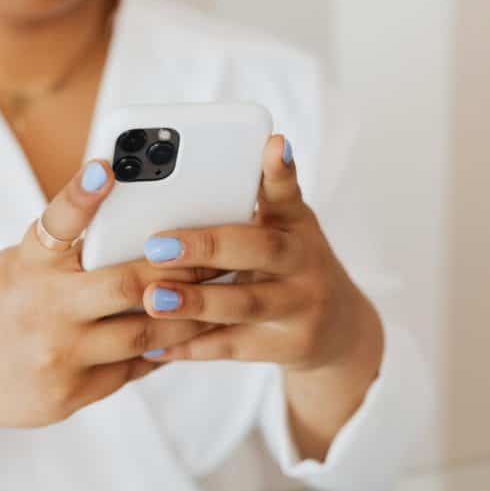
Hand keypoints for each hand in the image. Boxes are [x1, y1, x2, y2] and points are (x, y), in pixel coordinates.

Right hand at [0, 161, 214, 430]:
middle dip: (179, 268)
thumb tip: (135, 223)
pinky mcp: (71, 394)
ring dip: (188, 314)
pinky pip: (134, 367)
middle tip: (218, 252)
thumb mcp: (17, 268)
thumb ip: (65, 252)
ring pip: (144, 333)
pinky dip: (164, 348)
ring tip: (219, 296)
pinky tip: (188, 334)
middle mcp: (40, 309)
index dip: (81, 193)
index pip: (55, 223)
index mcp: (25, 266)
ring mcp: (57, 356)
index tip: (107, 165)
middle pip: (126, 284)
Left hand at [139, 136, 382, 373]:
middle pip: (259, 249)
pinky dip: (191, 346)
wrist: (337, 329)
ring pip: (244, 303)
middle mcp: (303, 261)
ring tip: (153, 298)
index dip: (280, 169)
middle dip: (207, 247)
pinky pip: (232, 346)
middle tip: (157, 246)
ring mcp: (299, 306)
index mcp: (295, 223)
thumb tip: (176, 183)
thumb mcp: (281, 228)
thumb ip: (244, 205)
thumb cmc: (288, 264)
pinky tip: (154, 345)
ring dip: (195, 302)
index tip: (273, 144)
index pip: (287, 191)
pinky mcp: (286, 346)